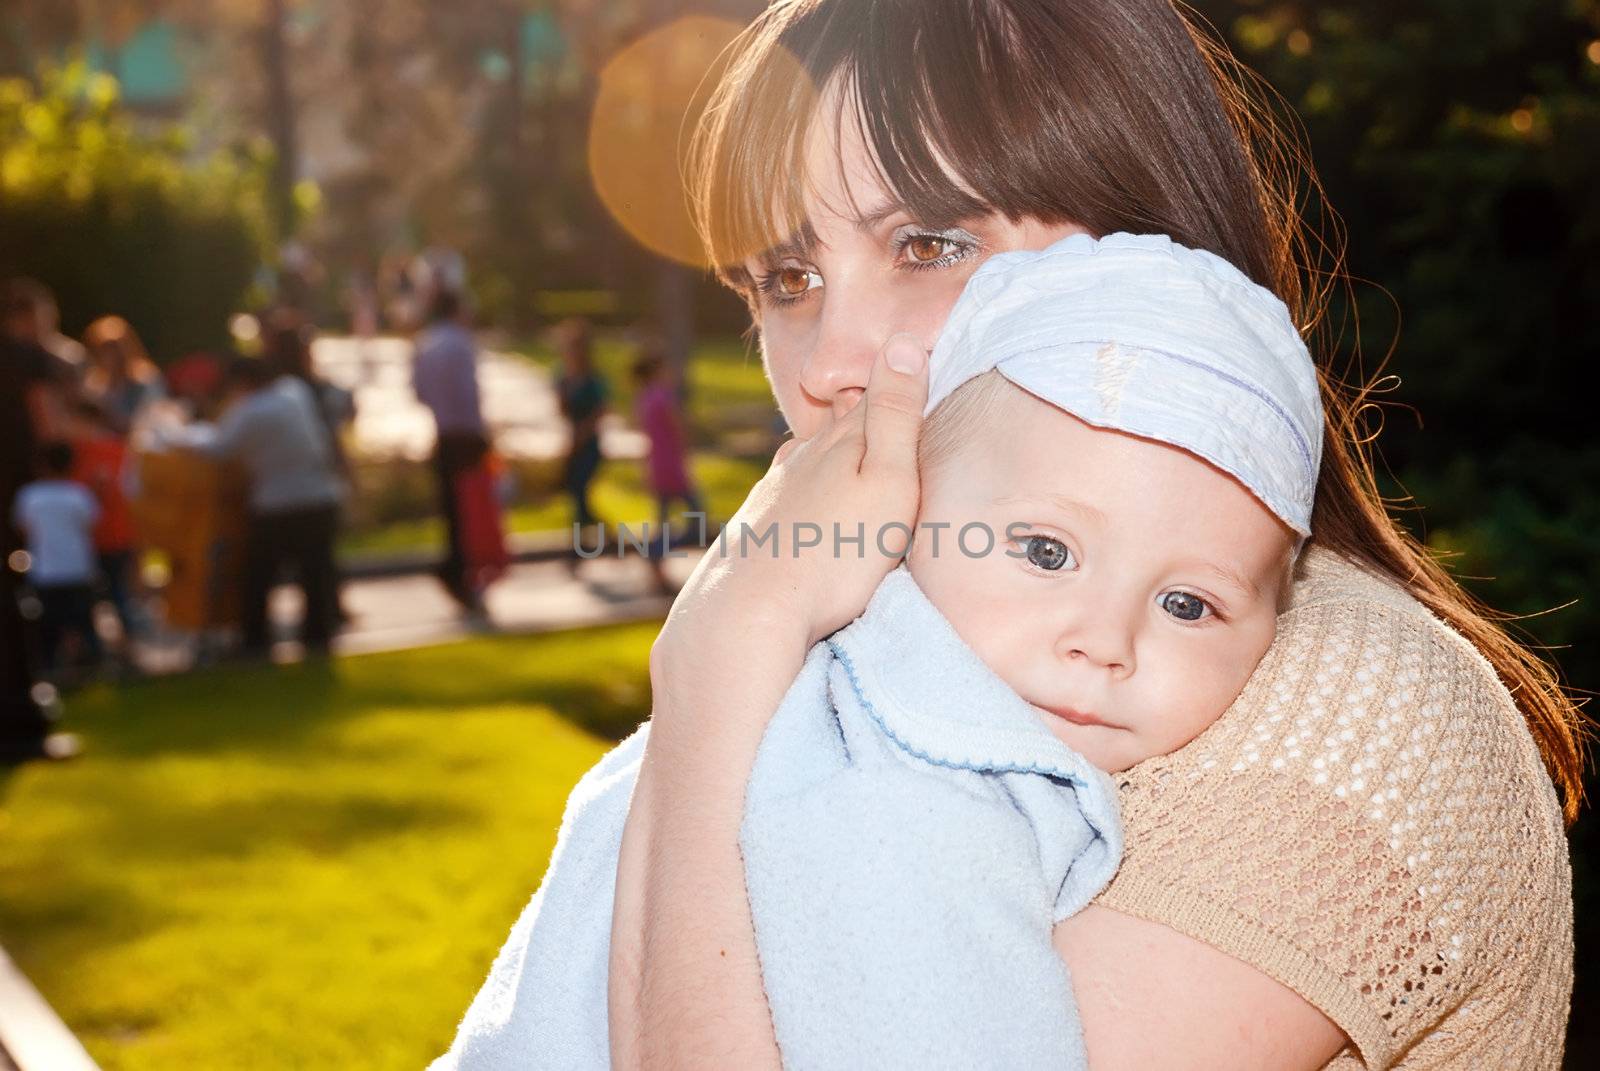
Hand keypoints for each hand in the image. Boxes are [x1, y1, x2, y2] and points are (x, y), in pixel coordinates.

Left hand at [653, 334, 929, 684]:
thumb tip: (904, 340)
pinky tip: (808, 502)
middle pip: (841, 426)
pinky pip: (789, 495)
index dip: (900, 385)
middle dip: (866, 418)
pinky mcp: (756, 524)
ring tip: (854, 457)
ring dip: (831, 453)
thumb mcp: (887, 483)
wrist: (748, 609)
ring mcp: (773, 489)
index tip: (923, 369)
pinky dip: (806, 491)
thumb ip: (896, 416)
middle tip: (893, 406)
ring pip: (809, 457)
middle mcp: (802, 456)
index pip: (877, 399)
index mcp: (840, 443)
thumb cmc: (835, 553)